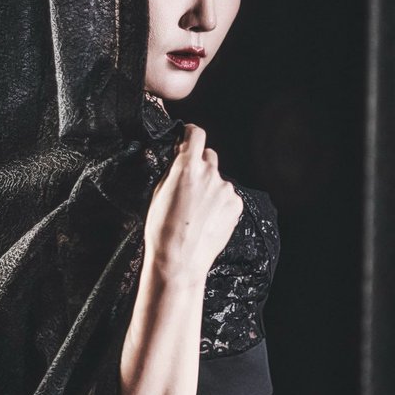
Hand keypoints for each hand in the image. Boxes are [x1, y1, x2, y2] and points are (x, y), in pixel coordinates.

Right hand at [143, 124, 242, 287]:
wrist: (180, 260)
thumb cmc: (162, 230)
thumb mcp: (158, 192)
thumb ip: (173, 170)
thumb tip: (179, 157)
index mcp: (188, 167)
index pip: (196, 134)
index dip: (190, 134)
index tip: (188, 138)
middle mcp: (210, 174)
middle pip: (209, 156)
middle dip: (200, 165)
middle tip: (189, 186)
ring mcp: (226, 190)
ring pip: (218, 180)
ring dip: (210, 187)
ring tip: (197, 211)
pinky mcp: (236, 204)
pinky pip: (227, 196)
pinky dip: (220, 203)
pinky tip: (208, 219)